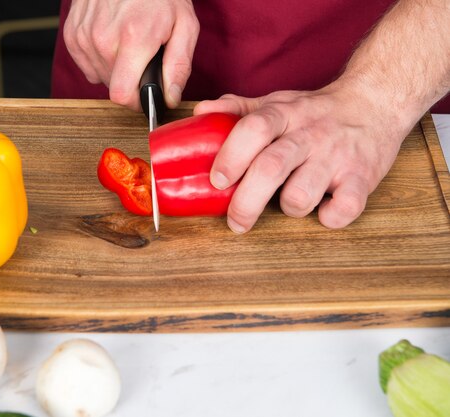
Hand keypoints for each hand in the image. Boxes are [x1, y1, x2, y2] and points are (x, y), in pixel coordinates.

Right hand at [63, 0, 198, 110]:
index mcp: (133, 39)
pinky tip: (112, 40)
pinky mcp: (73, 33)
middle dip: (130, 80)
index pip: (122, 95)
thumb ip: (179, 66)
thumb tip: (170, 98)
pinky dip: (99, 58)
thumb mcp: (184, 26)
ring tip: (128, 44)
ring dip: (115, 69)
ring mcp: (84, 35)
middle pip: (113, 87)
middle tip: (142, 56)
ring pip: (99, 76)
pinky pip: (86, 64)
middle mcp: (103, 38)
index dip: (136, 102)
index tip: (145, 94)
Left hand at [193, 85, 413, 232]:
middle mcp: (309, 134)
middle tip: (235, 221)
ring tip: (291, 201)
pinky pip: (344, 208)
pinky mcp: (363, 178)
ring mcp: (337, 157)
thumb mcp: (278, 103)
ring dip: (290, 207)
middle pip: (271, 168)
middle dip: (246, 202)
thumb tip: (200, 114)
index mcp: (284, 114)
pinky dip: (330, 217)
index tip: (217, 180)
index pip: (252, 129)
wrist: (376, 102)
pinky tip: (324, 209)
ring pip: (302, 194)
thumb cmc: (316, 111)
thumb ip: (238, 110)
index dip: (231, 156)